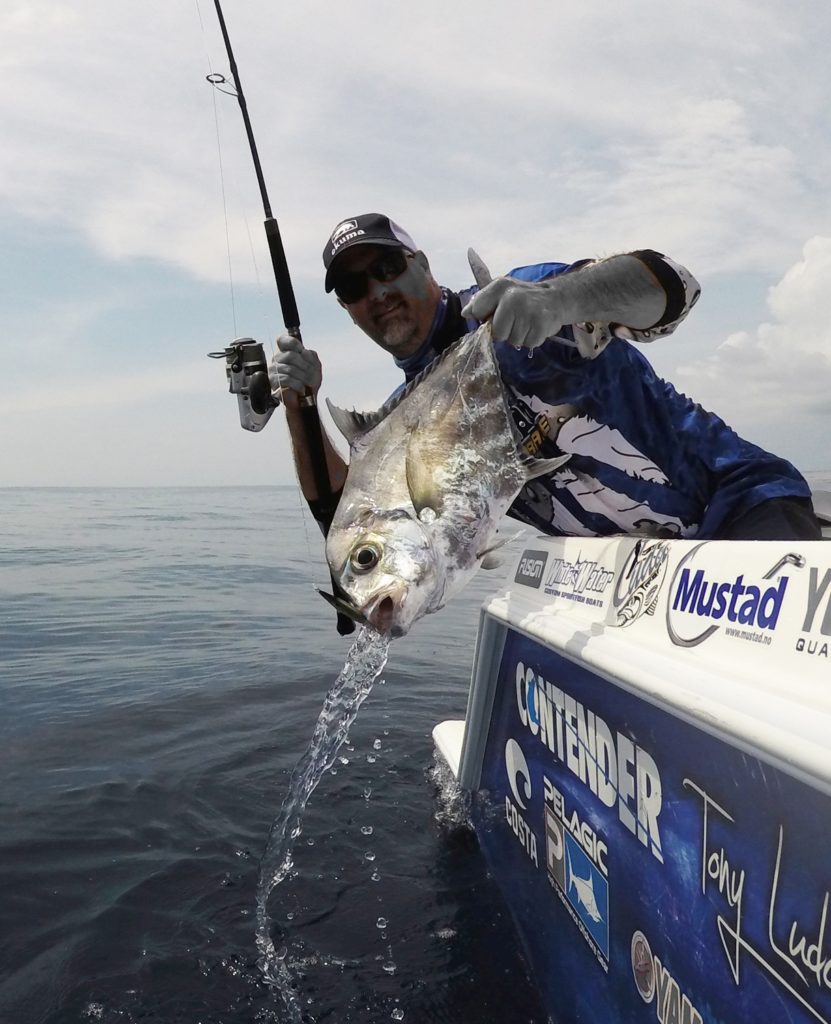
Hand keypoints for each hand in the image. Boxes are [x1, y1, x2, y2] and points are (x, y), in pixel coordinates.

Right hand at [269, 333, 321, 405]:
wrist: (305, 399)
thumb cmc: (308, 382)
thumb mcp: (315, 365)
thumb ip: (311, 355)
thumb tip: (304, 352)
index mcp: (287, 352)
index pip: (283, 340)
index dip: (294, 344)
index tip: (302, 351)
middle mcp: (278, 359)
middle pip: (291, 356)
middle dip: (306, 367)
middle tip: (312, 375)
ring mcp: (274, 370)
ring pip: (289, 369)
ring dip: (303, 377)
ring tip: (308, 384)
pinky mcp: (273, 381)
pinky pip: (286, 379)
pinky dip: (297, 385)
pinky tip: (301, 388)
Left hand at [461, 276, 579, 349]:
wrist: (555, 298)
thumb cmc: (522, 298)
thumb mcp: (500, 293)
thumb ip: (481, 302)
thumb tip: (465, 314)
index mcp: (500, 287)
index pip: (478, 311)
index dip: (486, 318)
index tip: (496, 314)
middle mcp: (513, 297)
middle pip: (497, 333)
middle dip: (506, 332)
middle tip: (516, 321)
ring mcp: (528, 311)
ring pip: (513, 341)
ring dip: (520, 336)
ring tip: (527, 323)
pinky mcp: (541, 324)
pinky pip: (528, 344)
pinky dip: (531, 339)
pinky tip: (535, 327)